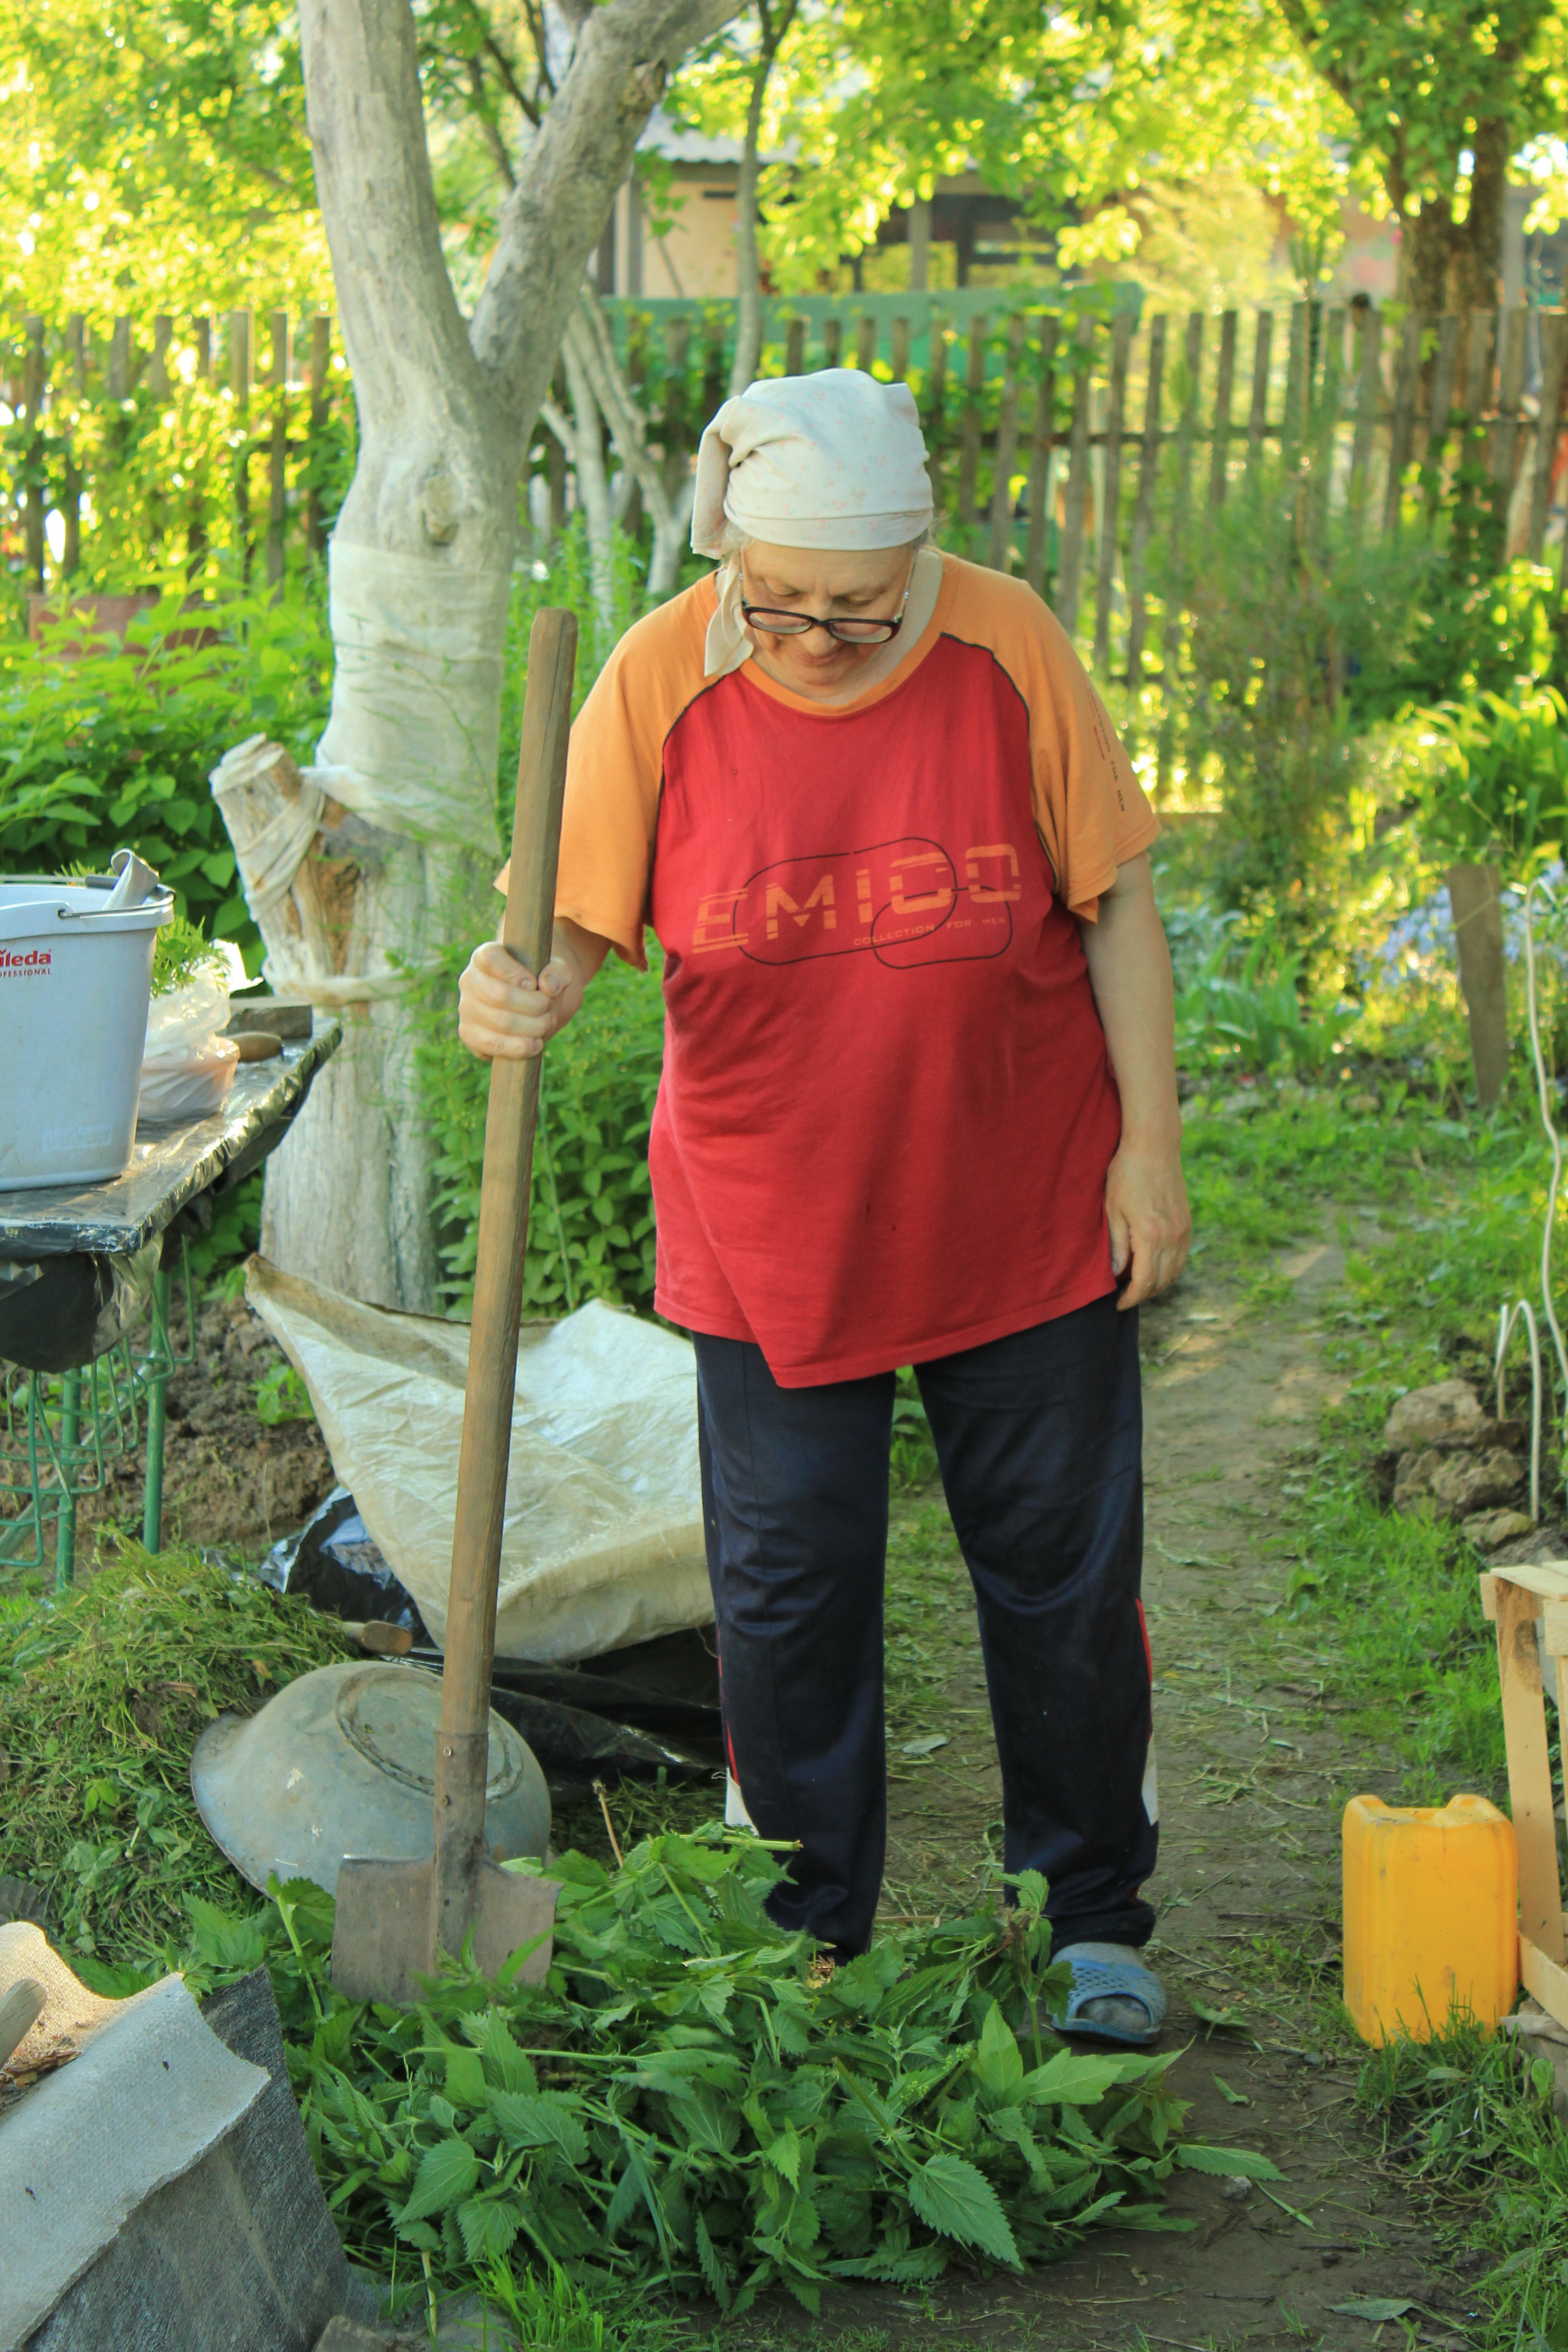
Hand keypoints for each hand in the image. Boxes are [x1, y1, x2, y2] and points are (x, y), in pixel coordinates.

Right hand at [457, 936, 586, 1061]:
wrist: (527, 1007)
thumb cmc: (539, 982)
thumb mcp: (555, 970)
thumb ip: (558, 972)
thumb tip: (548, 986)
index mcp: (484, 957)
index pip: (490, 959)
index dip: (514, 973)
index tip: (533, 984)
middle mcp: (469, 980)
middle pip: (500, 995)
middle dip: (534, 1005)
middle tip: (548, 1007)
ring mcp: (466, 1008)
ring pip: (501, 1022)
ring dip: (533, 1027)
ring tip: (546, 1024)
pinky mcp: (469, 1034)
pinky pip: (493, 1045)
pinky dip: (519, 1047)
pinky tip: (535, 1044)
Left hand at [1105, 1134, 1190, 1309]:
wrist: (1154, 1146)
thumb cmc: (1126, 1174)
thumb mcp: (1112, 1210)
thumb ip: (1116, 1245)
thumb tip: (1116, 1273)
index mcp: (1150, 1235)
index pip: (1143, 1282)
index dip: (1131, 1298)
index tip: (1118, 1304)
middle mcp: (1171, 1237)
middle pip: (1161, 1281)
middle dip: (1143, 1295)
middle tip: (1125, 1296)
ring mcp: (1182, 1230)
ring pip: (1175, 1272)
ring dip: (1158, 1284)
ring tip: (1138, 1284)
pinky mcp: (1186, 1223)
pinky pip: (1181, 1257)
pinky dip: (1169, 1269)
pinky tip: (1154, 1266)